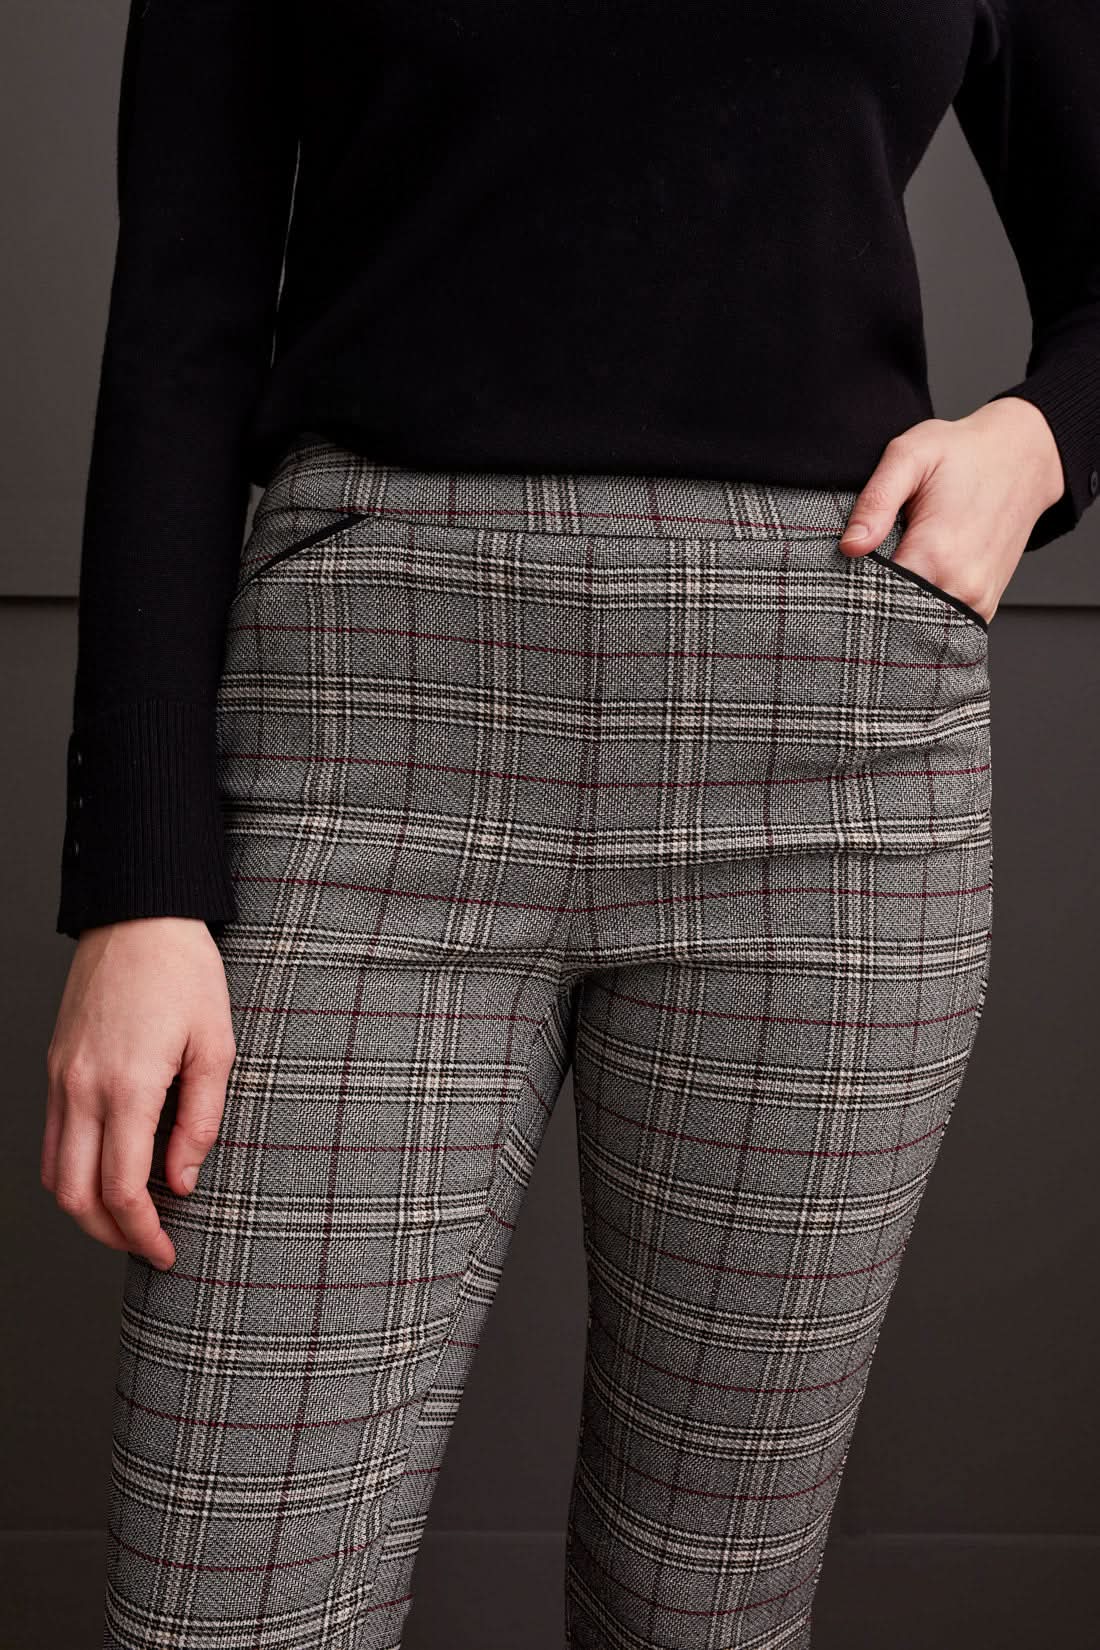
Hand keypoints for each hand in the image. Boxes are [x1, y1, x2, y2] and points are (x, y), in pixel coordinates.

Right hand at [42, 917, 236, 1268]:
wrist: (138, 915)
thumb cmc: (184, 972)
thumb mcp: (215, 1046)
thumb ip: (200, 1120)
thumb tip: (181, 1180)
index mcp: (128, 1087)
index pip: (121, 1190)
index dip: (142, 1234)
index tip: (166, 1251)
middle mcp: (82, 1088)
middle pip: (75, 1196)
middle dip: (110, 1234)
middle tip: (149, 1245)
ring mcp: (61, 1077)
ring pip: (54, 1172)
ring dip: (86, 1207)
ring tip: (130, 1216)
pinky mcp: (55, 1066)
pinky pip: (53, 1137)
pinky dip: (74, 1169)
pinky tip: (109, 1169)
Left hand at [838, 397, 1065, 624]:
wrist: (1024, 457)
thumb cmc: (964, 453)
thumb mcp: (910, 456)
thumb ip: (876, 501)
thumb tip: (850, 546)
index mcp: (936, 554)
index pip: (876, 599)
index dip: (853, 589)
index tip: (845, 571)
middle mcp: (961, 587)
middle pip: (895, 618)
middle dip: (875, 601)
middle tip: (867, 569)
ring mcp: (977, 601)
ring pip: (919, 625)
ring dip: (899, 607)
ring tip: (896, 570)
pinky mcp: (984, 606)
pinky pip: (943, 623)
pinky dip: (923, 609)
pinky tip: (917, 581)